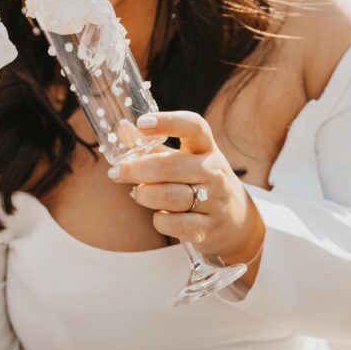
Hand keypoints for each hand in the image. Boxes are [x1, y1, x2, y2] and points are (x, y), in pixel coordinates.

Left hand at [108, 111, 264, 264]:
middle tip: (116, 172)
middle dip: (137, 170)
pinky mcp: (207, 227)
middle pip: (171, 166)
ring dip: (146, 195)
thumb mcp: (184, 159)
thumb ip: (153, 147)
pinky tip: (159, 215)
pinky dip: (159, 220)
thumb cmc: (199, 182)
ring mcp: (214, 200)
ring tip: (137, 194)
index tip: (142, 122)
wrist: (234, 219)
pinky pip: (174, 224)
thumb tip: (122, 129)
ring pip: (171, 197)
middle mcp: (214, 171)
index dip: (168, 122)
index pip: (194, 127)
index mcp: (206, 149)